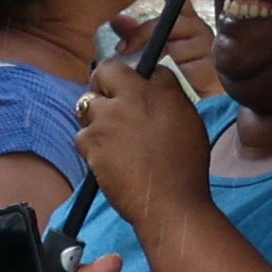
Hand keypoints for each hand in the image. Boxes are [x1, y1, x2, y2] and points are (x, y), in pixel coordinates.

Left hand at [69, 57, 215, 230]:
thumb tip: (157, 91)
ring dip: (96, 116)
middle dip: (105, 81)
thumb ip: (171, 100)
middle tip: (110, 99)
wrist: (168, 202)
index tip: (139, 89)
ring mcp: (107, 119)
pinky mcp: (91, 142)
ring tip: (111, 137)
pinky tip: (106, 157)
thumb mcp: (190, 123)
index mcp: (161, 92)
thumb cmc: (186, 169)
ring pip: (87, 104)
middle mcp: (131, 98)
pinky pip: (82, 135)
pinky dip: (90, 144)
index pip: (149, 69)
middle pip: (106, 70)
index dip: (142, 78)